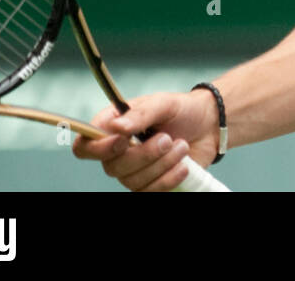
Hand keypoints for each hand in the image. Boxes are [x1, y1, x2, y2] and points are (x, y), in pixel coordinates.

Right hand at [71, 90, 220, 191]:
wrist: (209, 125)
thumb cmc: (182, 110)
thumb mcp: (163, 103)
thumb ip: (141, 114)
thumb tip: (116, 127)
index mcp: (112, 128)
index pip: (85, 146)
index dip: (99, 148)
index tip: (123, 141)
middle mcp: (117, 152)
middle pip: (112, 167)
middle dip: (144, 155)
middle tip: (167, 139)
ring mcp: (133, 171)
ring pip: (133, 181)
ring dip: (162, 164)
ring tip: (182, 146)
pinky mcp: (150, 185)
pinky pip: (150, 192)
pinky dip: (169, 178)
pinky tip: (184, 165)